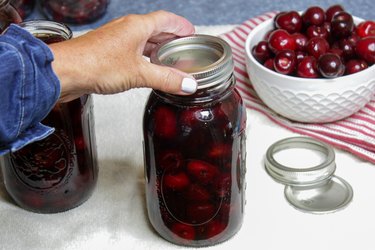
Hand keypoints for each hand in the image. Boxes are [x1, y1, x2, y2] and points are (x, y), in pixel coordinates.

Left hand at [49, 10, 197, 101]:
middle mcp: (127, 29)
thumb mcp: (138, 73)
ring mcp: (117, 41)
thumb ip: (166, 79)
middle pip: (156, 29)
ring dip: (158, 49)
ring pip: (144, 41)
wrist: (65, 72)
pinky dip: (144, 58)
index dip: (181, 26)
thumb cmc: (94, 64)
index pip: (166, 19)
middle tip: (184, 48)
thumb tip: (187, 84)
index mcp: (137, 26)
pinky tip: (147, 69)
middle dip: (172, 38)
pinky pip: (133, 52)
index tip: (192, 33)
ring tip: (169, 60)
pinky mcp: (108, 53)